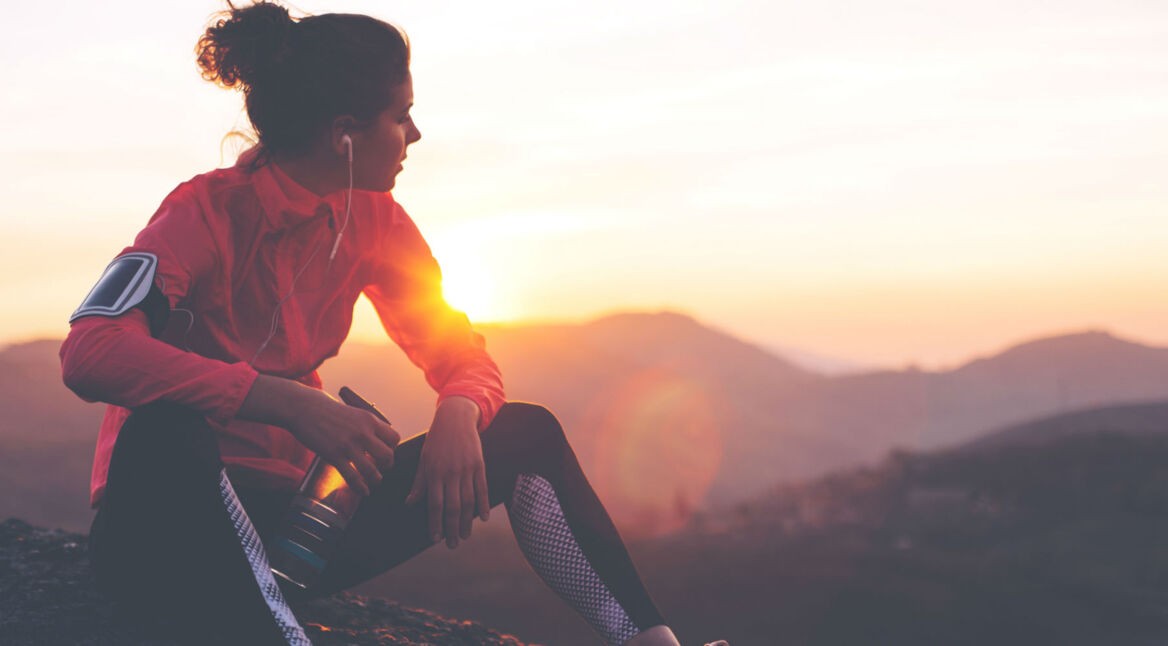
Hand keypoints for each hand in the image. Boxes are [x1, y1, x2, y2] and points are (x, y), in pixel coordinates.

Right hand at [239, 375, 399, 494]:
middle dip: (387, 466)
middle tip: (382, 469)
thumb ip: (365, 425)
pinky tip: (363, 491)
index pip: (394, 438)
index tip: (386, 453)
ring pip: (372, 470)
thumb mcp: (353, 412)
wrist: (303, 408)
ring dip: (375, 480)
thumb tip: (374, 437)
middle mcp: (362, 432)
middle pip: (388, 455)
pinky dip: (360, 487)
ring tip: (374, 483)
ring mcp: (348, 445)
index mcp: (369, 420)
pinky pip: (352, 477)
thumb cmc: (326, 409)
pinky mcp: (334, 455)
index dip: (392, 448)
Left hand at [405, 396, 489, 548]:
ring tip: (465, 536)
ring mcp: (466, 469)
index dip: (435, 523)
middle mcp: (450, 473)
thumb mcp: (424, 459)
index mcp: (434, 472)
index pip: (434, 504)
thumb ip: (419, 483)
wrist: (456, 418)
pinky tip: (483, 517)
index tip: (435, 539)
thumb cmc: (436, 440)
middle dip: (452, 528)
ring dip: (467, 521)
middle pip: (452, 507)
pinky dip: (483, 504)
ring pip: (468, 501)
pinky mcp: (479, 465)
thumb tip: (409, 504)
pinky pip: (482, 488)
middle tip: (452, 545)